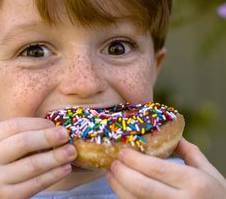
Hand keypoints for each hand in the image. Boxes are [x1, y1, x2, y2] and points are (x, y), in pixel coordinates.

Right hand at [0, 118, 76, 198]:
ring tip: (71, 151)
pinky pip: (37, 183)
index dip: (36, 123)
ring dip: (57, 156)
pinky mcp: (7, 198)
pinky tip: (65, 168)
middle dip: (48, 136)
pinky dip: (54, 174)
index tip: (52, 124)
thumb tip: (51, 128)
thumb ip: (12, 140)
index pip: (13, 126)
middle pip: (23, 142)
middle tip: (65, 134)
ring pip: (33, 164)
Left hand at [107, 138, 225, 198]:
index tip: (122, 151)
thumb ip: (189, 152)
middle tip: (114, 162)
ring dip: (118, 187)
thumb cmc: (218, 196)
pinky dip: (125, 198)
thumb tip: (171, 135)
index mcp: (194, 182)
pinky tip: (121, 189)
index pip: (156, 169)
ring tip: (111, 174)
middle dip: (122, 173)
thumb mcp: (209, 172)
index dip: (134, 160)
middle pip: (141, 186)